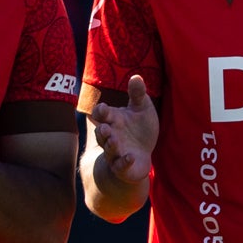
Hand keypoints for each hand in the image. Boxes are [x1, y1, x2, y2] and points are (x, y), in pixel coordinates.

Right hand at [90, 74, 158, 188]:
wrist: (142, 155)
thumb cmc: (139, 129)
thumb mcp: (141, 109)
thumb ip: (138, 94)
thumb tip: (136, 76)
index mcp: (113, 120)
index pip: (101, 114)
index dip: (100, 111)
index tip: (103, 108)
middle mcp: (111, 136)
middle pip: (101, 133)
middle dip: (103, 131)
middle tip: (105, 128)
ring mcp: (115, 152)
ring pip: (108, 149)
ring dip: (110, 145)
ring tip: (114, 140)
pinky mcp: (122, 167)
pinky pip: (120, 166)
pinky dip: (124, 162)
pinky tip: (130, 157)